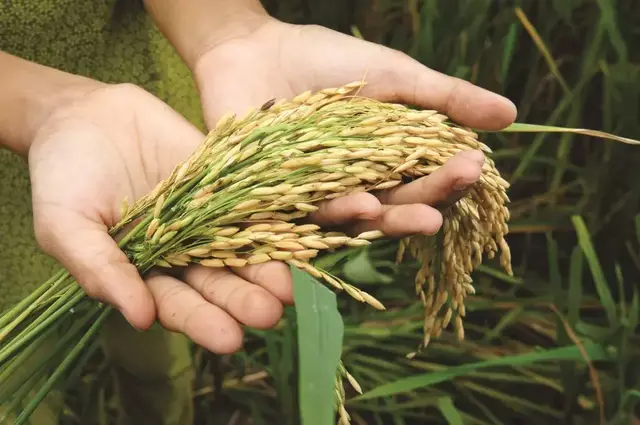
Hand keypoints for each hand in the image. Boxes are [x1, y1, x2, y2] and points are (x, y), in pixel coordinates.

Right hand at [28, 82, 286, 352]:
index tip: (230, 340)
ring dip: (268, 266)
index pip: (178, 304)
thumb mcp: (66, 225)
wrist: (82, 116)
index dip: (203, 321)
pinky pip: (252, 200)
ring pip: (243, 246)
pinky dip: (275, 214)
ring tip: (291, 287)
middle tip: (271, 315)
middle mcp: (185, 251)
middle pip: (219, 281)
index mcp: (147, 273)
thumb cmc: (62, 177)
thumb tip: (140, 317)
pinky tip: (299, 229)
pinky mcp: (225, 183)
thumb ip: (99, 269)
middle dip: (244, 300)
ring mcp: (209, 217)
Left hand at [183, 17, 516, 326]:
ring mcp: (317, 196)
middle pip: (397, 207)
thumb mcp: (393, 76)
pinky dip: (336, 213)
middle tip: (459, 186)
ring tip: (423, 215)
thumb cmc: (325, 60)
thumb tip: (510, 117)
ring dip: (391, 218)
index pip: (424, 182)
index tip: (475, 164)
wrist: (253, 48)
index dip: (449, 177)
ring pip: (359, 219)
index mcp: (386, 162)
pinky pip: (308, 215)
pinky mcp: (278, 202)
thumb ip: (445, 98)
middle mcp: (356, 186)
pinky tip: (363, 205)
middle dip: (430, 199)